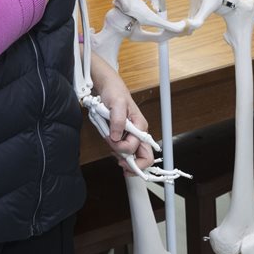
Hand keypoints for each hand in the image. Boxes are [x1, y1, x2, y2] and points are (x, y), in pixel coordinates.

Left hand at [90, 53, 154, 172]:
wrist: (109, 89)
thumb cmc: (115, 93)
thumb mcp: (116, 103)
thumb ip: (118, 120)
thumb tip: (117, 137)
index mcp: (140, 126)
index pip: (138, 148)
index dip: (124, 150)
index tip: (112, 144)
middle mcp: (139, 133)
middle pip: (144, 158)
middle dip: (132, 164)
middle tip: (120, 164)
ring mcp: (132, 136)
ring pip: (134, 157)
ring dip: (123, 158)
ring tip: (112, 148)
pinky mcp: (125, 136)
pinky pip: (126, 151)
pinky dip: (119, 153)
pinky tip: (112, 146)